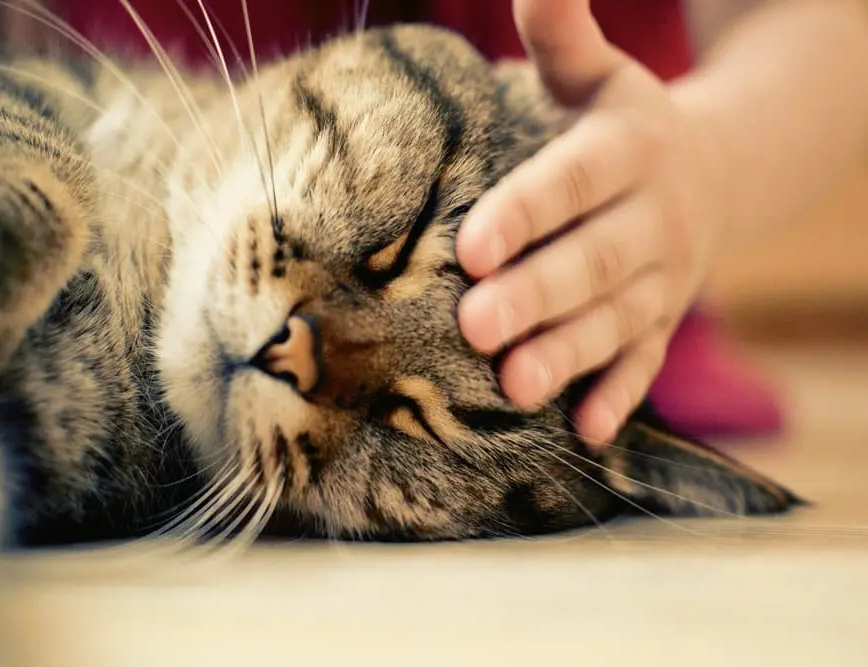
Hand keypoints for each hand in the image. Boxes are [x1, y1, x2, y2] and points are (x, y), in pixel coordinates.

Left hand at [456, 0, 728, 445]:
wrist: (715, 174)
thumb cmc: (622, 126)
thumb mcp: (596, 76)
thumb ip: (562, 33)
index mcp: (627, 153)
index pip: (572, 182)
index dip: (525, 212)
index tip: (469, 243)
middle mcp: (652, 220)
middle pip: (591, 261)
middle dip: (536, 294)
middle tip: (474, 325)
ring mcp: (662, 280)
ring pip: (615, 321)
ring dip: (567, 355)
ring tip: (514, 385)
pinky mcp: (662, 322)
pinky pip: (643, 362)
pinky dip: (618, 395)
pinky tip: (582, 429)